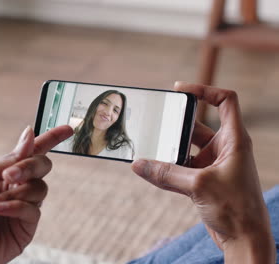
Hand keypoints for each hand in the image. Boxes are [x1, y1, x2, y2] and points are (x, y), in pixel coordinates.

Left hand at [0, 125, 72, 263]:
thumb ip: (8, 159)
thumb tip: (30, 136)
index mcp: (3, 172)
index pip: (31, 152)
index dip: (50, 139)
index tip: (67, 129)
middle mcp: (16, 188)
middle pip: (42, 167)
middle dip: (29, 167)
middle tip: (9, 175)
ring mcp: (21, 208)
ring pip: (40, 189)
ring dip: (15, 193)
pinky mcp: (24, 229)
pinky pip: (33, 211)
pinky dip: (15, 207)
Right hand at [131, 82, 274, 262]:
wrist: (245, 239)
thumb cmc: (237, 208)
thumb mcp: (199, 185)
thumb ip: (166, 173)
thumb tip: (139, 164)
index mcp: (234, 140)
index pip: (225, 101)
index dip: (205, 90)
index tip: (180, 89)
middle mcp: (224, 149)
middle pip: (198, 125)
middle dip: (176, 124)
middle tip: (156, 121)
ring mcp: (213, 165)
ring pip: (186, 149)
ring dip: (169, 150)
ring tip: (149, 146)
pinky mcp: (203, 180)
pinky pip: (181, 168)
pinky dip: (167, 168)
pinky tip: (150, 169)